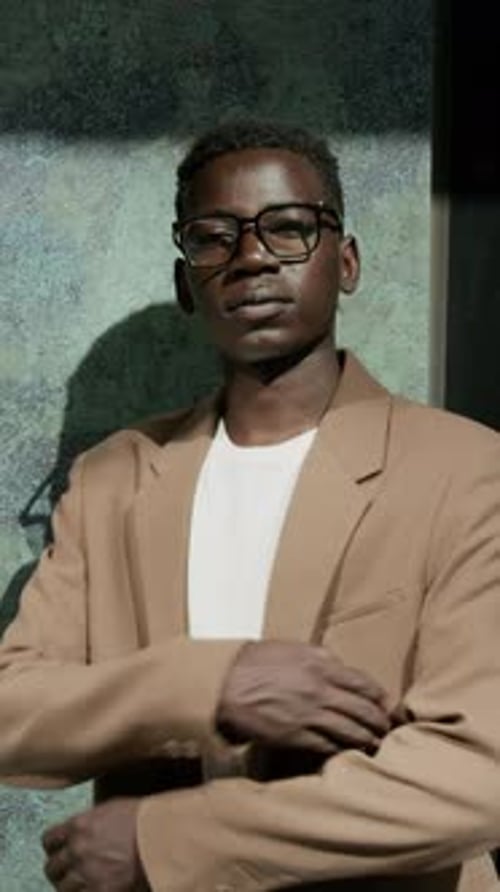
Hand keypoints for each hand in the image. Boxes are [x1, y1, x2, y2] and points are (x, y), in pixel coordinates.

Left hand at [42, 798, 150, 891]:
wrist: (163, 836)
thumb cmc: (144, 819)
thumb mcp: (112, 809)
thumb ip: (91, 822)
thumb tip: (83, 831)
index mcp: (79, 825)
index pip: (49, 840)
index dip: (54, 848)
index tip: (59, 852)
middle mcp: (77, 850)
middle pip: (52, 868)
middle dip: (59, 871)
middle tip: (68, 873)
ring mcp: (87, 873)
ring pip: (63, 888)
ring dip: (71, 887)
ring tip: (82, 885)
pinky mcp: (100, 891)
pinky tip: (95, 889)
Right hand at [217, 640, 391, 754]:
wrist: (226, 684)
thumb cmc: (255, 661)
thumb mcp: (292, 648)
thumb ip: (320, 657)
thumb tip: (339, 666)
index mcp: (320, 665)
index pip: (362, 683)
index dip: (378, 695)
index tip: (385, 702)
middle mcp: (320, 690)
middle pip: (361, 710)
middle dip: (378, 721)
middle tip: (386, 727)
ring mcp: (309, 715)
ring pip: (349, 731)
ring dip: (366, 739)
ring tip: (374, 743)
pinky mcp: (295, 736)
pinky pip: (326, 746)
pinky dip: (340, 749)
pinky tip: (347, 751)